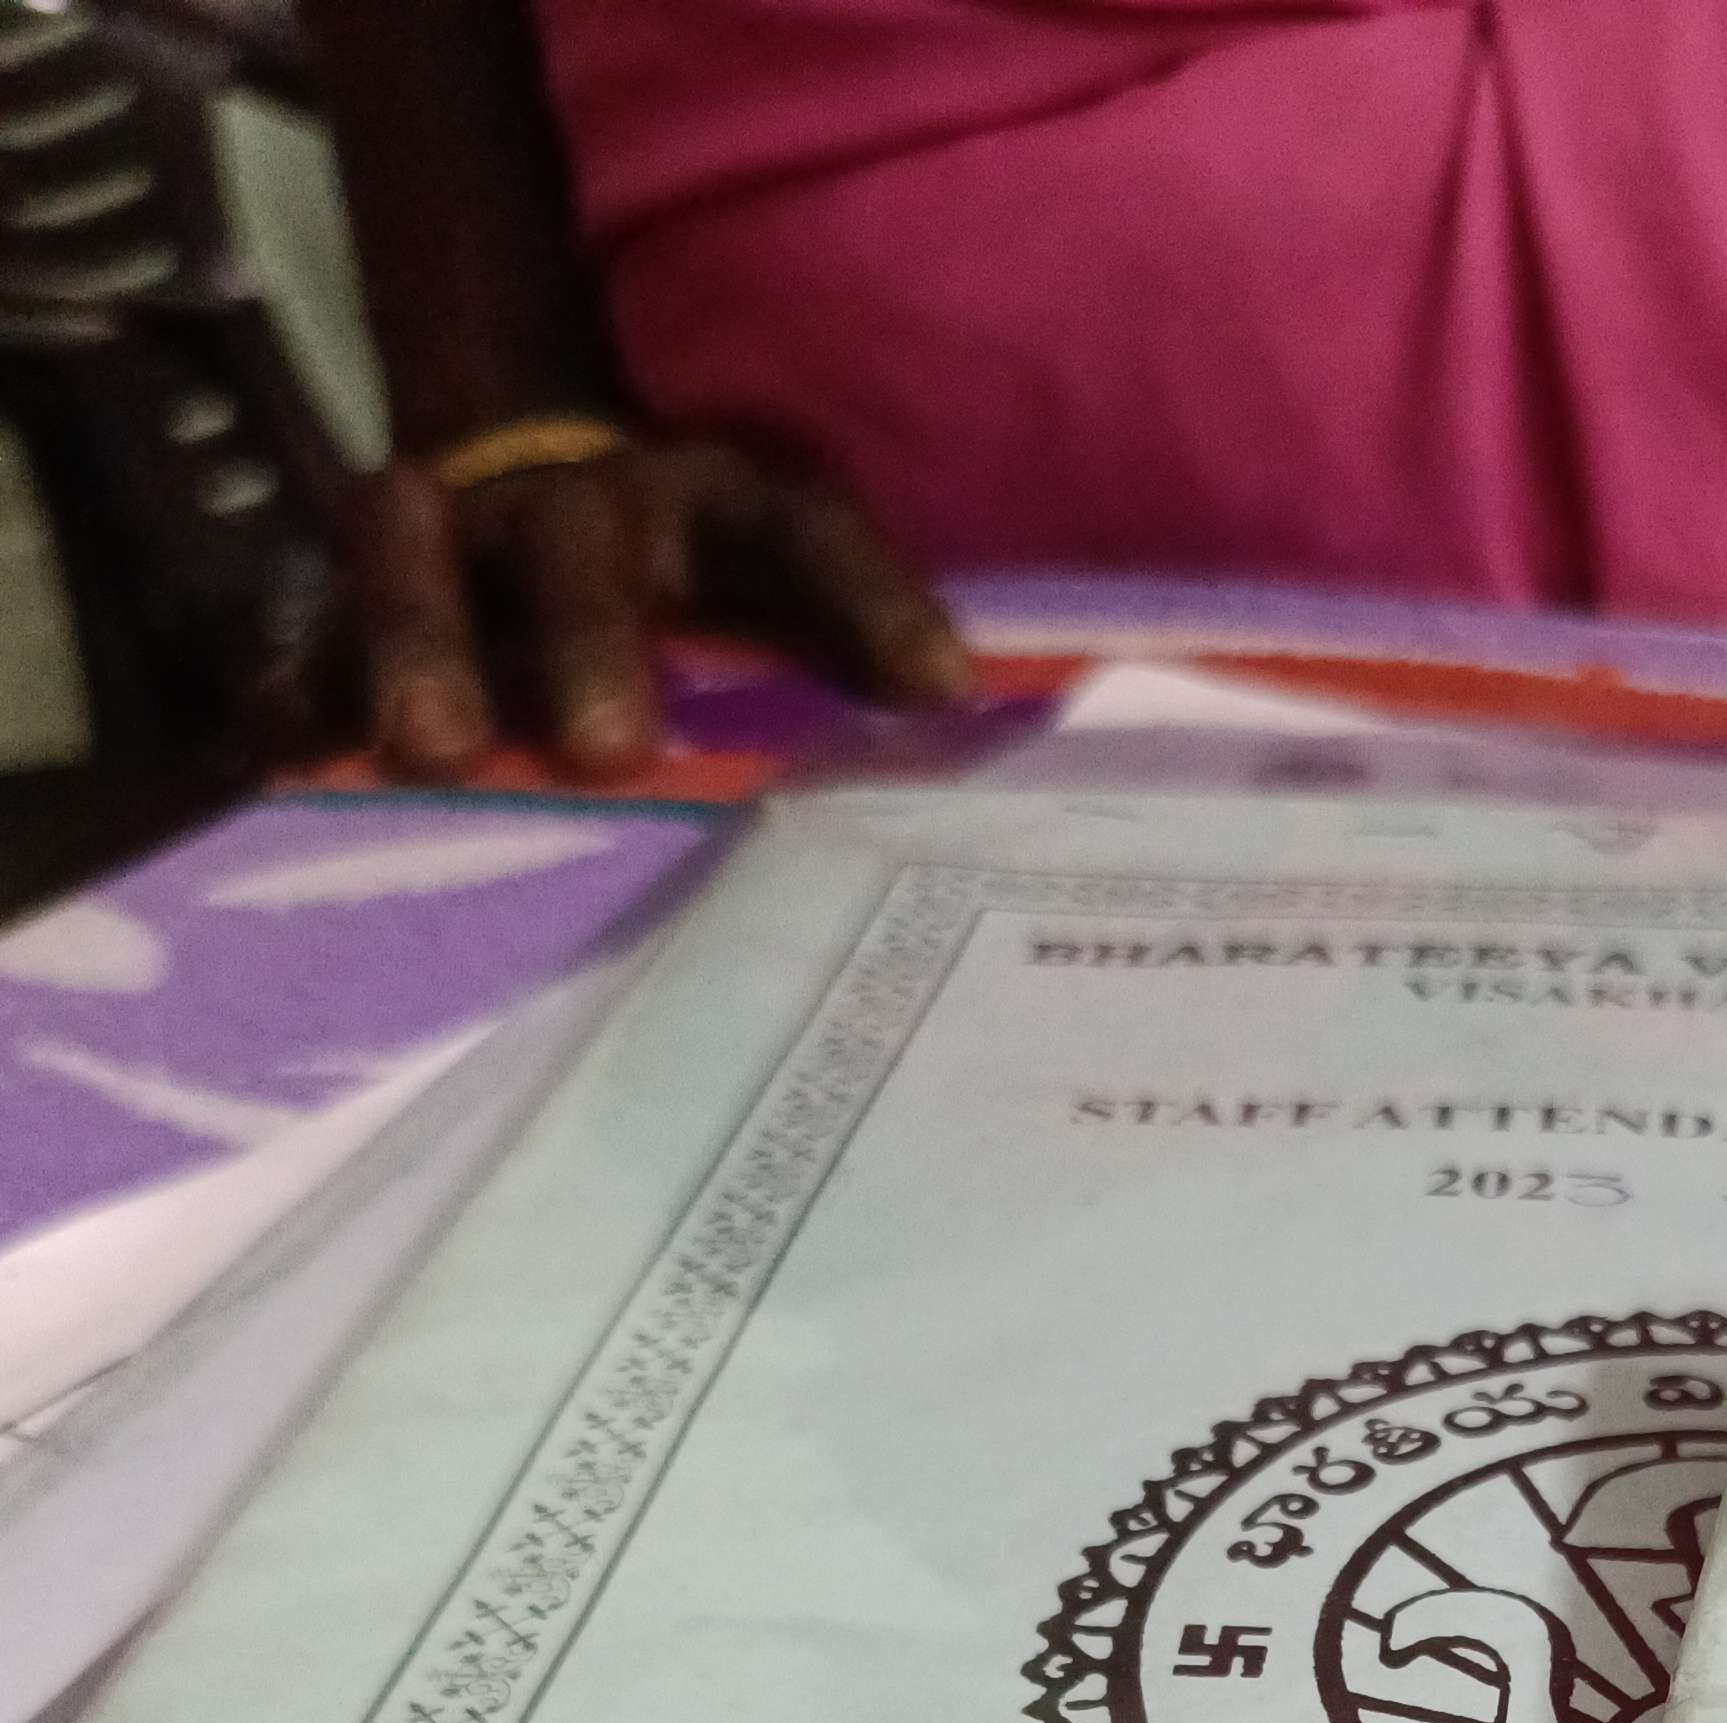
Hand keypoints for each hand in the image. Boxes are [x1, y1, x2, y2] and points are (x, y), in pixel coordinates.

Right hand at [350, 428, 979, 779]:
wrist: (521, 489)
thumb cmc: (688, 597)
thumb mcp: (784, 599)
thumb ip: (864, 643)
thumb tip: (957, 708)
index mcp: (709, 503)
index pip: (802, 534)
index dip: (873, 601)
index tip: (934, 693)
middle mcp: (574, 507)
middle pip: (578, 551)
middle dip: (592, 639)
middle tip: (609, 749)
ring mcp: (448, 542)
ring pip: (418, 562)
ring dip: (425, 646)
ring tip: (431, 750)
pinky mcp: (347, 601)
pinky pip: (311, 632)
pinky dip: (300, 685)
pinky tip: (290, 747)